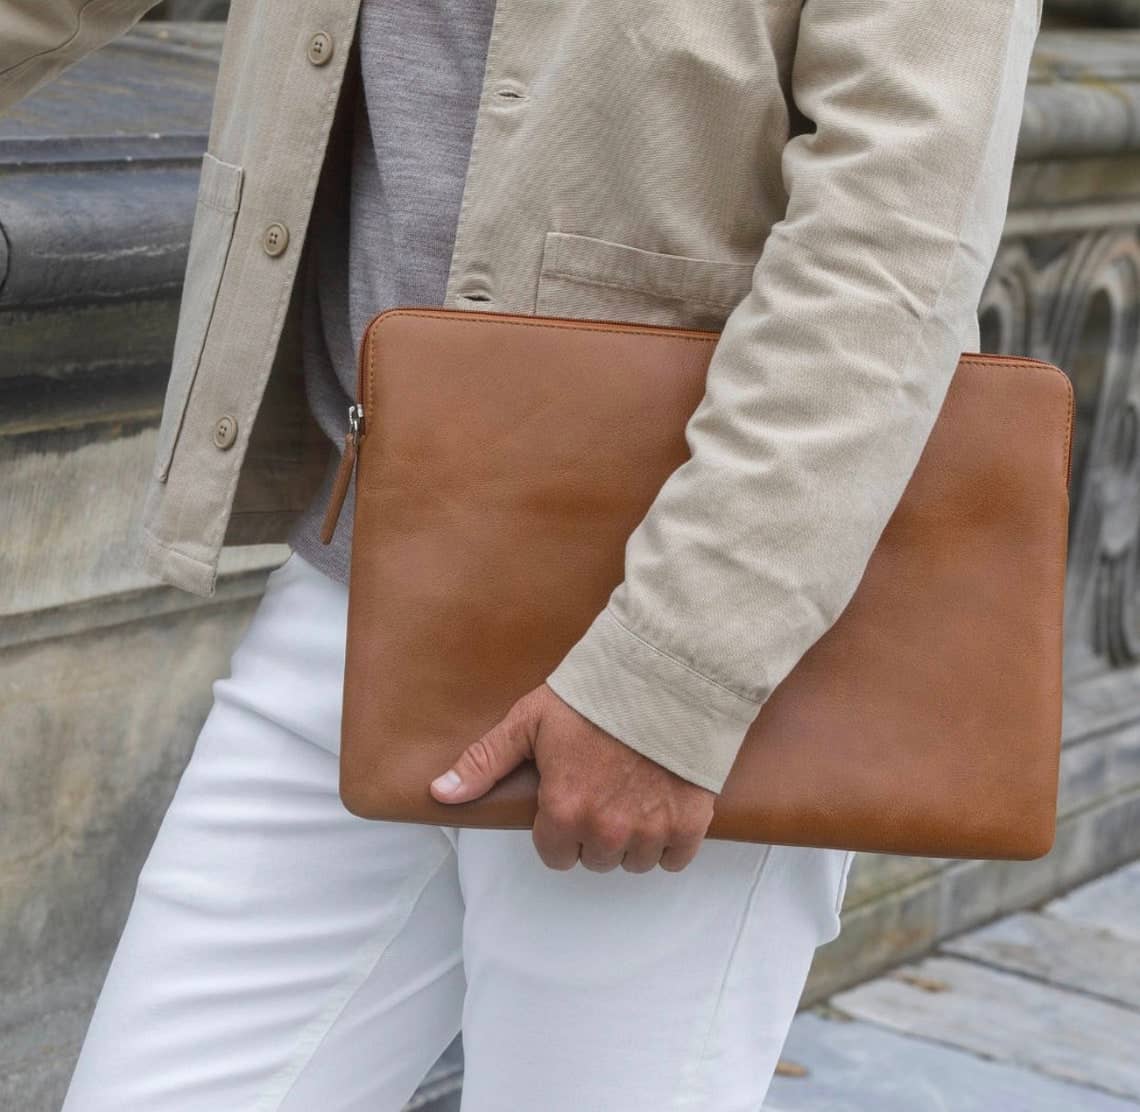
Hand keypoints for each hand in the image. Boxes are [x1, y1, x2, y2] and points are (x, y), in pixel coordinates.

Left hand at [430, 683, 715, 872]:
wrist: (666, 676)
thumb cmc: (596, 695)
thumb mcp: (529, 721)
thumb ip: (485, 762)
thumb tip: (440, 794)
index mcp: (564, 809)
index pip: (554, 855)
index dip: (557, 826)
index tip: (570, 796)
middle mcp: (606, 829)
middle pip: (595, 860)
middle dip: (594, 832)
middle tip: (603, 789)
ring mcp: (651, 830)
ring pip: (634, 862)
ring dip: (632, 838)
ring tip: (633, 794)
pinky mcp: (690, 824)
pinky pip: (675, 860)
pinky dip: (670, 840)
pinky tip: (662, 805)